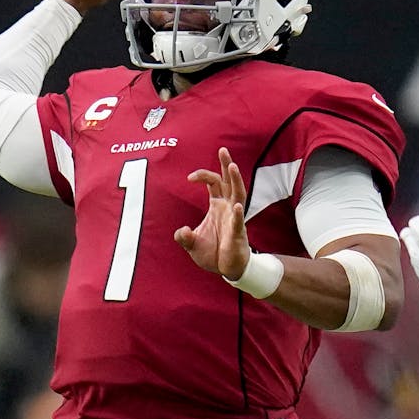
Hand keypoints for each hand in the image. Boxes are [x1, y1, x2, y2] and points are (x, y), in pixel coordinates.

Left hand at [175, 147, 251, 279]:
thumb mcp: (191, 244)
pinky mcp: (238, 234)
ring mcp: (235, 219)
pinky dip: (237, 214)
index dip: (203, 176)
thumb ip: (183, 237)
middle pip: (229, 182)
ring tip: (232, 166)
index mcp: (218, 206)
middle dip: (226, 165)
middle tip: (223, 149)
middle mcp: (228, 208)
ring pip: (238, 194)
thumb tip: (181, 231)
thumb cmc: (213, 254)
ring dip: (235, 181)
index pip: (214, 183)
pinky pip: (238, 222)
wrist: (228, 269)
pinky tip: (236, 206)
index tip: (190, 177)